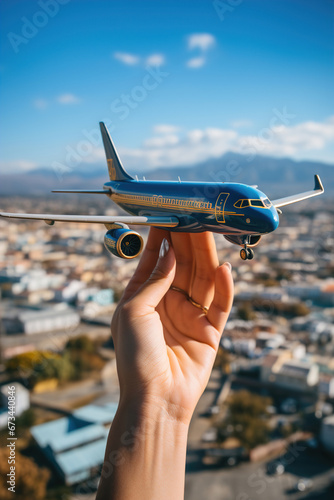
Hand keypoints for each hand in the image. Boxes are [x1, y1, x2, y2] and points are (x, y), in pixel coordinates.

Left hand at [111, 228, 233, 423]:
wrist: (155, 400)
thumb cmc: (136, 357)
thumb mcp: (134, 312)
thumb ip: (154, 281)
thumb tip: (170, 254)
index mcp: (144, 297)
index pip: (156, 259)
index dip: (163, 237)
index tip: (171, 213)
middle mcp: (168, 302)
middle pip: (183, 264)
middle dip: (188, 240)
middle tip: (196, 215)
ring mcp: (190, 315)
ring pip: (203, 279)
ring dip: (207, 256)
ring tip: (212, 231)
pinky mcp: (210, 331)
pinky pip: (221, 305)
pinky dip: (225, 287)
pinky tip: (225, 269)